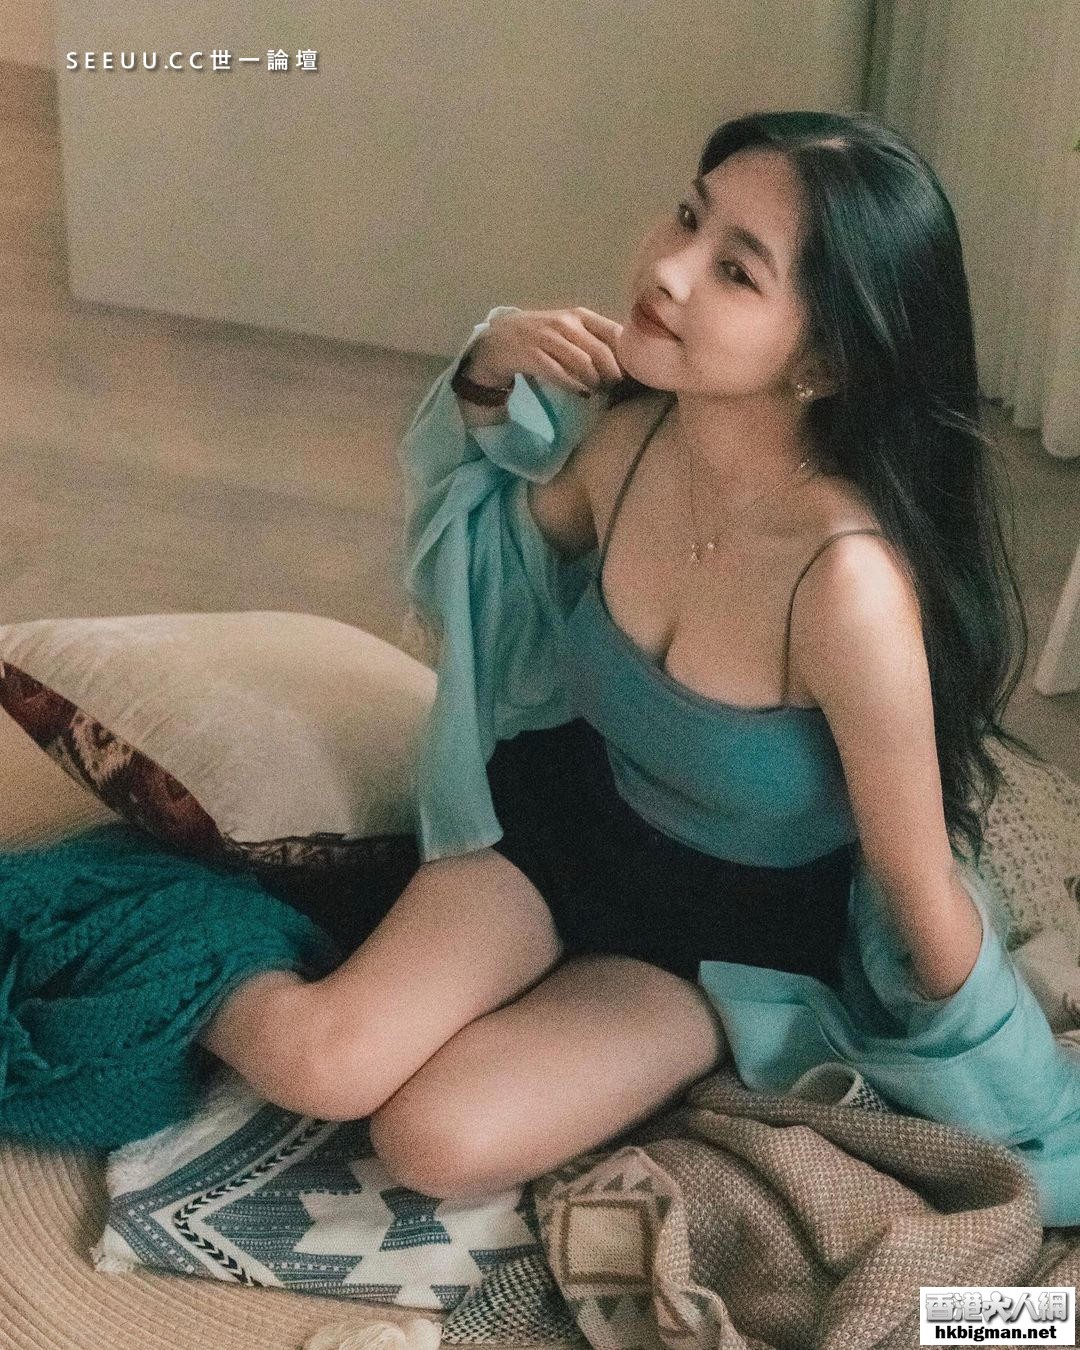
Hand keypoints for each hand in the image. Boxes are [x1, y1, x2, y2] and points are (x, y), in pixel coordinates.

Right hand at [467, 306, 625, 396]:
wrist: (498, 340)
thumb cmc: (541, 337)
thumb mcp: (569, 331)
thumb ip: (595, 341)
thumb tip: (627, 363)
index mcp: (581, 315)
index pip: (615, 333)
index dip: (626, 356)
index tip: (631, 374)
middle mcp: (566, 323)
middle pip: (601, 351)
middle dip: (613, 375)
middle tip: (615, 389)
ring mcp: (548, 337)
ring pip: (583, 363)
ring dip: (595, 382)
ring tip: (599, 392)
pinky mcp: (532, 354)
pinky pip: (560, 374)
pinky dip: (574, 387)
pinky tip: (582, 394)